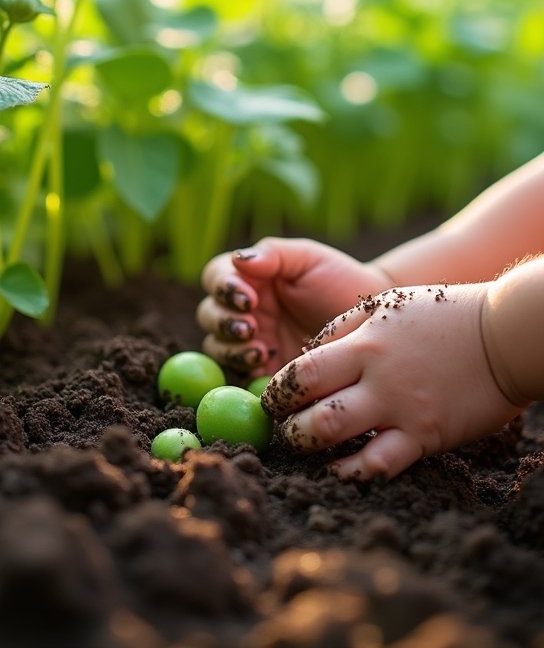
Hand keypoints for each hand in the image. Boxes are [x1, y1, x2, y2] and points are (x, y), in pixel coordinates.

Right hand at [197, 237, 392, 375]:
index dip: (223, 287)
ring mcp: (251, 342)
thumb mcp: (308, 259)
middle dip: (224, 321)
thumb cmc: (339, 280)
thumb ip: (274, 255)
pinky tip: (264, 371)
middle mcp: (243, 311)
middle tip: (249, 328)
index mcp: (249, 279)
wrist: (371, 320)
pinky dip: (244, 374)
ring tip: (258, 351)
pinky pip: (240, 376)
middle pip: (210, 315)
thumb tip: (240, 260)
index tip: (247, 297)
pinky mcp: (263, 372)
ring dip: (230, 349)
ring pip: (218, 347)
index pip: (217, 278)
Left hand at [261, 281, 523, 479]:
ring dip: (309, 447)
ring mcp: (400, 410)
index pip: (302, 372)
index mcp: (364, 342)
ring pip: (334, 436)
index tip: (272, 400)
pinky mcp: (425, 436)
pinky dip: (353, 472)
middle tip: (281, 430)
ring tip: (305, 448)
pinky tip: (342, 471)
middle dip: (285, 425)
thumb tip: (306, 354)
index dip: (278, 391)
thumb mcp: (386, 304)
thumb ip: (344, 328)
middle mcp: (376, 378)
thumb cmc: (442, 315)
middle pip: (309, 408)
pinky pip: (379, 464)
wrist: (503, 335)